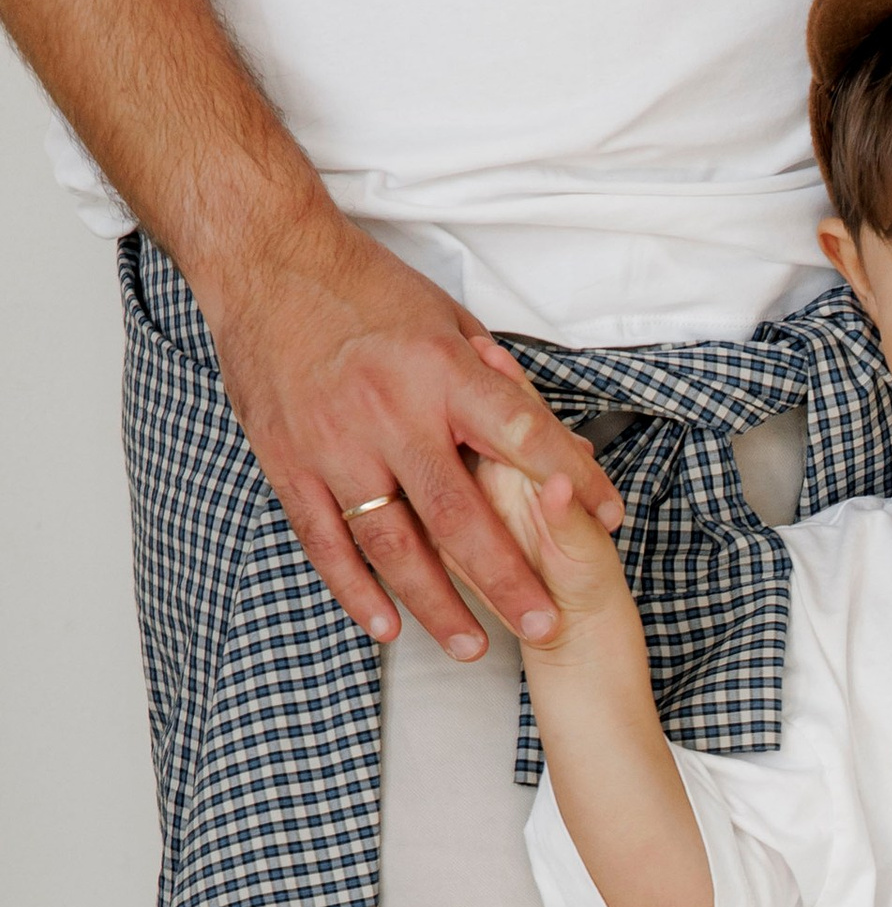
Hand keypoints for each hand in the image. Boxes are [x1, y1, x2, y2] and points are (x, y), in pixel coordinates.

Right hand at [200, 203, 621, 657]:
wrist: (266, 259)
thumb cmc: (367, 287)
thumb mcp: (448, 317)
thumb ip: (495, 385)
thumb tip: (553, 443)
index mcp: (441, 371)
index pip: (523, 438)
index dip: (572, 481)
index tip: (608, 519)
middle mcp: (390, 413)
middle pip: (460, 516)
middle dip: (508, 578)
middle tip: (545, 624)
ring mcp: (334, 444)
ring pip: (393, 544)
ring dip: (436, 603)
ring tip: (474, 647)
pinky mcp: (288, 462)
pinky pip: (325, 541)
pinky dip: (355, 590)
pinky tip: (386, 626)